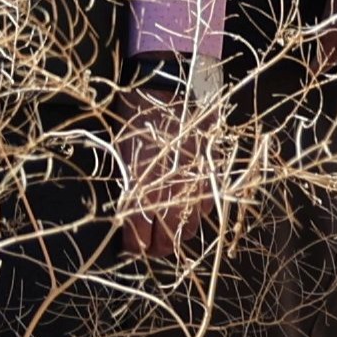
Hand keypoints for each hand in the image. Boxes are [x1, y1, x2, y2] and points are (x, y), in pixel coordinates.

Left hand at [118, 75, 217, 257]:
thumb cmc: (137, 119)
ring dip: (177, 231)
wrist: (170, 89)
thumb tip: (129, 215)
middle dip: (156, 246)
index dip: (134, 248)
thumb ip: (129, 191)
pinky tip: (186, 203)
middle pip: (169, 244)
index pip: (139, 241)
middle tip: (148, 242)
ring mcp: (196, 189)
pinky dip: (195, 211)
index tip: (130, 247)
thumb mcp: (123, 155)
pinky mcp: (213, 178)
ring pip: (191, 230)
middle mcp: (172, 199)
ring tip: (167, 225)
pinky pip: (207, 209)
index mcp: (144, 195)